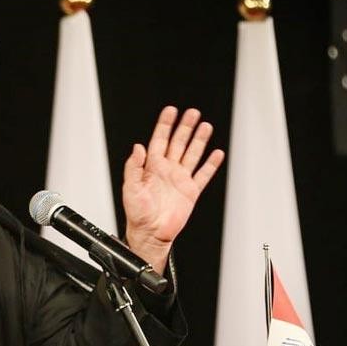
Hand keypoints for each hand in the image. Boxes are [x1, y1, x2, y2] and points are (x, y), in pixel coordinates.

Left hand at [122, 106, 224, 272]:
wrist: (150, 234)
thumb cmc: (137, 214)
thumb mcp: (130, 188)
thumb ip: (133, 167)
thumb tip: (138, 148)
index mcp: (151, 168)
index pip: (159, 140)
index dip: (164, 125)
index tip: (170, 111)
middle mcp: (166, 170)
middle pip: (178, 143)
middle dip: (185, 127)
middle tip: (192, 112)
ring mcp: (179, 180)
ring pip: (192, 154)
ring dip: (198, 140)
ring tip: (205, 126)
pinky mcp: (190, 192)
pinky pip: (203, 174)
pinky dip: (210, 164)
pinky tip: (216, 154)